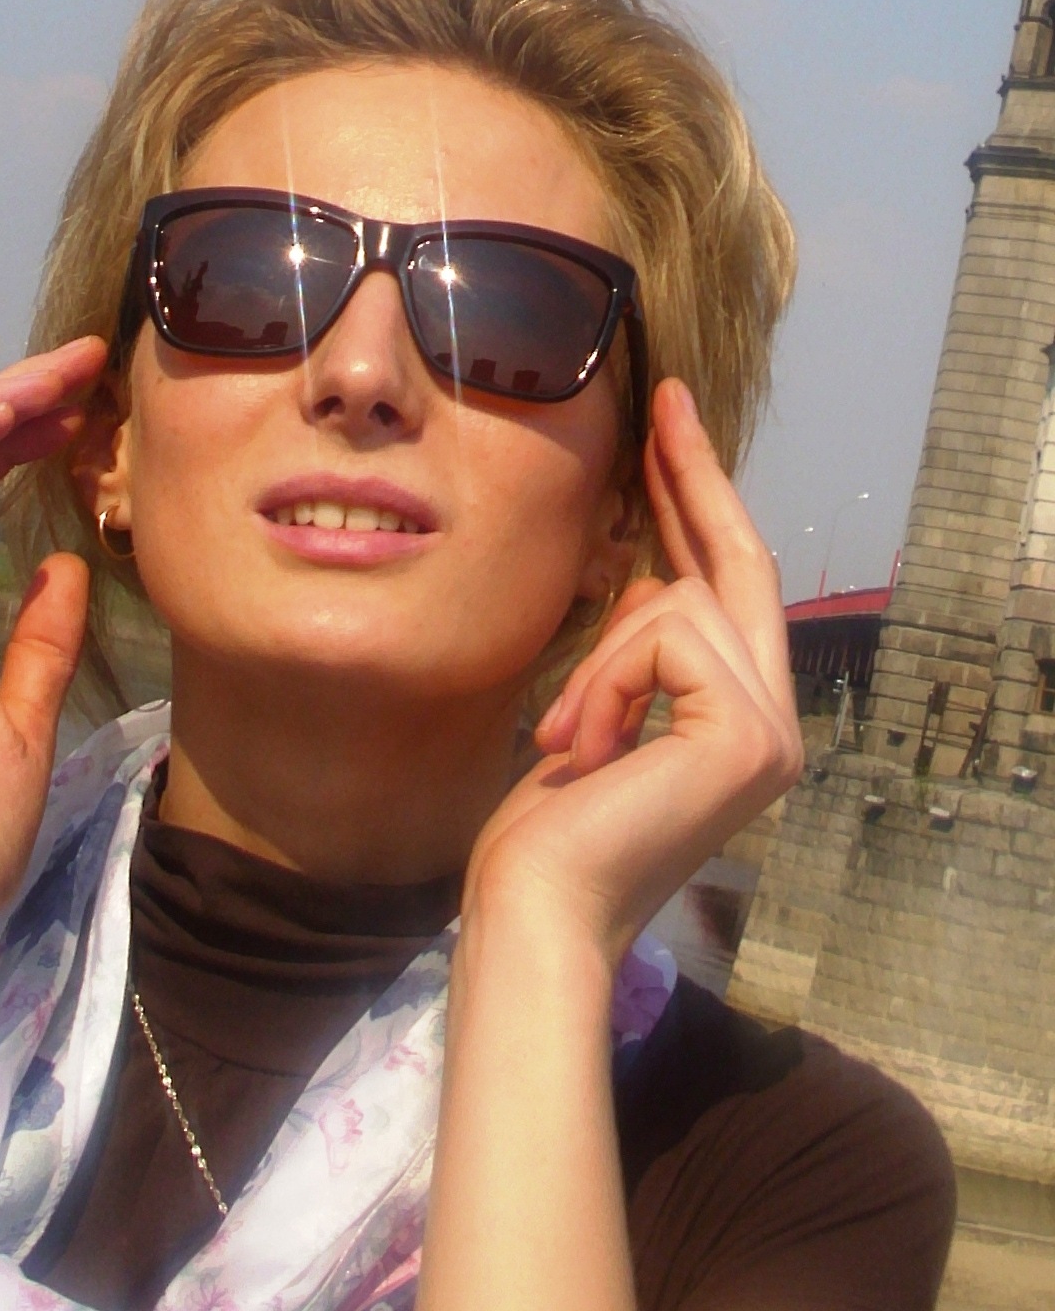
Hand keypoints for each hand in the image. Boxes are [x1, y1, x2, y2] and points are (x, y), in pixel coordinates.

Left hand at [465, 378, 802, 959]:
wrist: (535, 912)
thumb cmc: (545, 837)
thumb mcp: (593, 715)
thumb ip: (635, 654)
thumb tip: (649, 577)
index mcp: (738, 722)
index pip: (725, 589)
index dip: (699, 504)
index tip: (667, 427)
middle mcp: (775, 723)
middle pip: (738, 565)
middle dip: (695, 476)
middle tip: (660, 398)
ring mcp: (772, 730)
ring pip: (678, 603)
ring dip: (598, 660)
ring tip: (564, 741)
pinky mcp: (747, 732)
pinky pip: (663, 636)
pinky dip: (604, 680)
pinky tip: (580, 748)